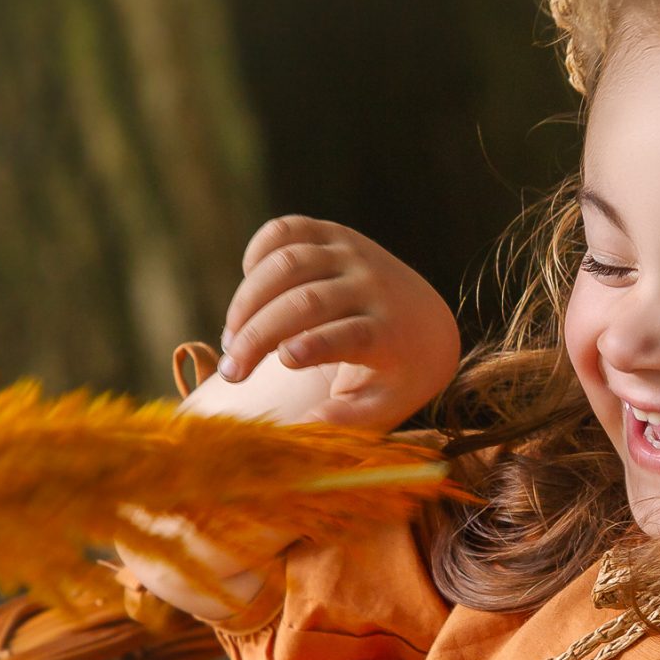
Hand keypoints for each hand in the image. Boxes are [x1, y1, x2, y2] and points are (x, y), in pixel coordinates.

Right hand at [217, 215, 460, 431]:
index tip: (283, 360)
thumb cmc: (395, 376)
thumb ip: (345, 421)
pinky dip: (258, 252)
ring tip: (231, 338)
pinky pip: (287, 230)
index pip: (352, 334)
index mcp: (391, 332)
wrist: (428, 325)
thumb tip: (298, 429)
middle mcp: (372, 286)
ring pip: (288, 263)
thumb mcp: (383, 406)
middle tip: (232, 370)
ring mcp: (352, 254)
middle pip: (307, 303)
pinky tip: (248, 287)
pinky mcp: (334, 235)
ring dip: (248, 300)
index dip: (315, 345)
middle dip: (260, 335)